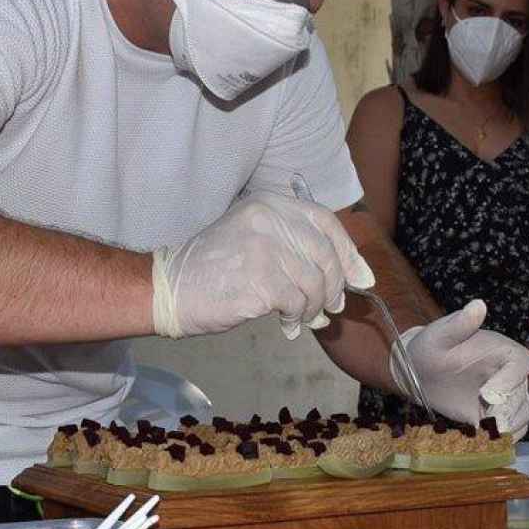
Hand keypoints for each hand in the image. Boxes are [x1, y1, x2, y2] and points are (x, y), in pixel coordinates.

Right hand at [151, 193, 375, 339]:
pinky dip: (296, 318)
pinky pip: (296, 302)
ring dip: (313, 307)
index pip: (325, 222)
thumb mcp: (254, 239)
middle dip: (334, 287)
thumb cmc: (213, 269)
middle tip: (331, 307)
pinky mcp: (259, 279)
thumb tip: (351, 276)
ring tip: (300, 317)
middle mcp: (268, 219)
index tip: (361, 277)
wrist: (168, 288)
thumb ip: (296, 248)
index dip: (348, 252)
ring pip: (314, 283)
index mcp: (269, 204)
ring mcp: (263, 248)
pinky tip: (285, 324)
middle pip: (325, 254)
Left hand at [393, 299, 528, 438]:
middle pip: (523, 395)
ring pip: (522, 415)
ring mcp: (506, 396)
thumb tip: (478, 305)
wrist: (420, 372)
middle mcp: (510, 374)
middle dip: (506, 409)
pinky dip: (501, 438)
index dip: (510, 381)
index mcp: (503, 350)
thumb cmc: (429, 349)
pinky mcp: (496, 415)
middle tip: (482, 417)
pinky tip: (480, 438)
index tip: (487, 394)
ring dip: (507, 426)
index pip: (521, 364)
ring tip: (481, 429)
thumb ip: (459, 324)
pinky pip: (511, 430)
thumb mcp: (439, 335)